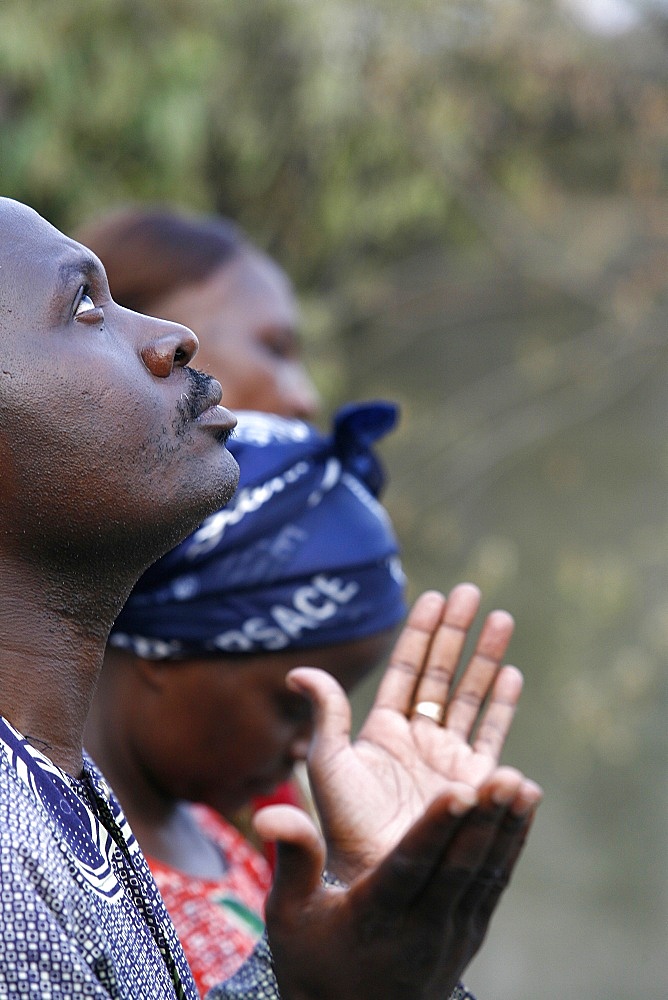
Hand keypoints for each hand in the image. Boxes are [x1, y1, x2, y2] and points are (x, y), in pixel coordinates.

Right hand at [254, 771, 538, 999]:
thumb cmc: (312, 962)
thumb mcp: (289, 916)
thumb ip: (293, 859)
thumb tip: (271, 813)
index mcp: (374, 916)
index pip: (410, 867)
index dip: (435, 828)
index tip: (459, 789)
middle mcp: (420, 928)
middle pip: (457, 869)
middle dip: (484, 822)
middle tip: (508, 777)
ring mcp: (451, 935)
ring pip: (484, 876)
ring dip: (506, 830)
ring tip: (524, 786)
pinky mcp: (469, 934)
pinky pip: (494, 887)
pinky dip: (510, 847)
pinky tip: (523, 812)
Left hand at [286, 584, 537, 879]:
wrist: (382, 877)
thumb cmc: (348, 826)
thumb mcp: (330, 763)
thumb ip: (325, 715)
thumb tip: (297, 671)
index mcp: (383, 730)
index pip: (406, 669)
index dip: (420, 633)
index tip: (435, 597)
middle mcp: (418, 737)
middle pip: (441, 673)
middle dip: (456, 633)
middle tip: (472, 592)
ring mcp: (448, 757)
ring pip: (471, 695)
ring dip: (485, 657)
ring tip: (501, 618)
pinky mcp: (474, 781)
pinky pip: (492, 733)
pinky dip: (502, 703)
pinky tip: (511, 672)